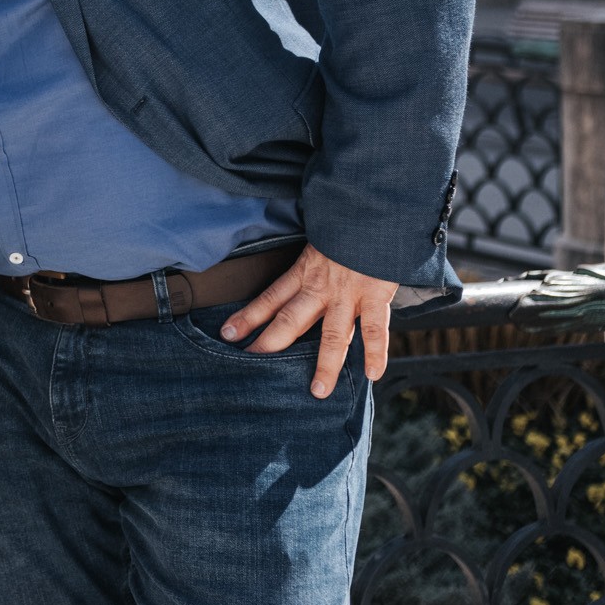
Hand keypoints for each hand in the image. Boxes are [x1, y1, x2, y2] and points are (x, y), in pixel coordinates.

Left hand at [220, 245, 395, 398]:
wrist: (373, 213)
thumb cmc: (345, 228)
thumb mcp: (318, 242)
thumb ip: (308, 265)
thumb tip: (295, 284)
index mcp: (304, 272)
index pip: (270, 297)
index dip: (248, 316)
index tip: (228, 333)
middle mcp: (321, 286)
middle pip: (291, 320)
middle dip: (271, 343)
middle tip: (254, 365)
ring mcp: (348, 293)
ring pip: (333, 334)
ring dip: (326, 364)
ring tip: (318, 391)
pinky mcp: (376, 294)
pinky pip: (376, 328)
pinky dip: (376, 351)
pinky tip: (371, 373)